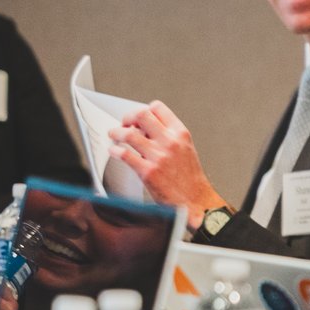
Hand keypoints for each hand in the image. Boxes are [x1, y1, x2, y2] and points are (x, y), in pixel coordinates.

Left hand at [110, 101, 227, 229]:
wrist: (195, 201)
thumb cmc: (190, 179)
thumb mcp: (186, 149)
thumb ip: (169, 137)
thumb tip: (146, 130)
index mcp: (180, 134)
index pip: (158, 108)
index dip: (144, 110)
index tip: (138, 118)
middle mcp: (170, 142)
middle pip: (141, 115)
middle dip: (128, 117)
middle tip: (124, 124)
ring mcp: (159, 156)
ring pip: (129, 133)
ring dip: (116, 132)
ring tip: (114, 135)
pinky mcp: (148, 171)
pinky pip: (125, 154)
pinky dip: (115, 151)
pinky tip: (114, 152)